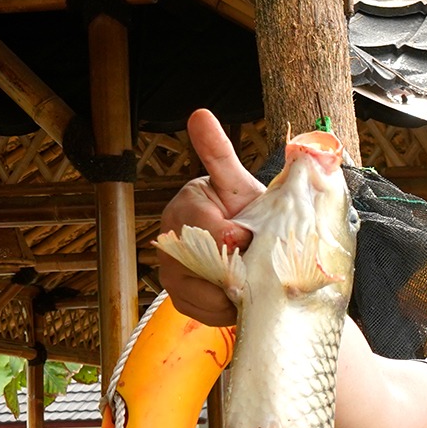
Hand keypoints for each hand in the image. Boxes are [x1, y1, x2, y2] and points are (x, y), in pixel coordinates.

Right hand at [158, 109, 267, 325]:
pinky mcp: (182, 298)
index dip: (226, 235)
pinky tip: (242, 299)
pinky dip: (226, 310)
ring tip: (252, 284)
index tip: (246, 238)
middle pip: (197, 264)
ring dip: (231, 293)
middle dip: (232, 269)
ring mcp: (172, 272)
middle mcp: (171, 239)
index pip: (201, 225)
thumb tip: (199, 114)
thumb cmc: (245, 209)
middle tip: (255, 270)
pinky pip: (202, 312)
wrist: (251, 243)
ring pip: (199, 292)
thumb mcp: (236, 182)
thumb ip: (219, 154)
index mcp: (185, 205)